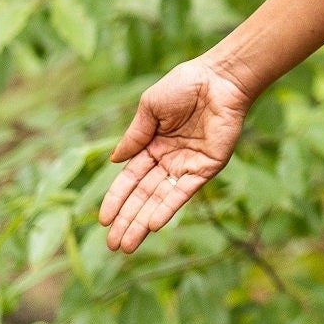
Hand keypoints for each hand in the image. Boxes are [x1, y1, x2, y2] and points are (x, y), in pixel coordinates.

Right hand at [99, 56, 253, 251]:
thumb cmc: (185, 85)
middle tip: (113, 245)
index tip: (102, 220)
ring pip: (161, 199)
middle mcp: (169, 159)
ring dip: (144, 222)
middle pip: (143, 196)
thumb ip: (135, 136)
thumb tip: (114, 161)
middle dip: (127, 220)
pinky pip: (184, 192)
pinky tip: (153, 225)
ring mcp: (188, 165)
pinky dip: (168, 208)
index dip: (116, 199)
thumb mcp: (151, 108)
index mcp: (152, 145)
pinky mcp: (207, 166)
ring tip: (127, 245)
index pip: (130, 179)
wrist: (220, 78)